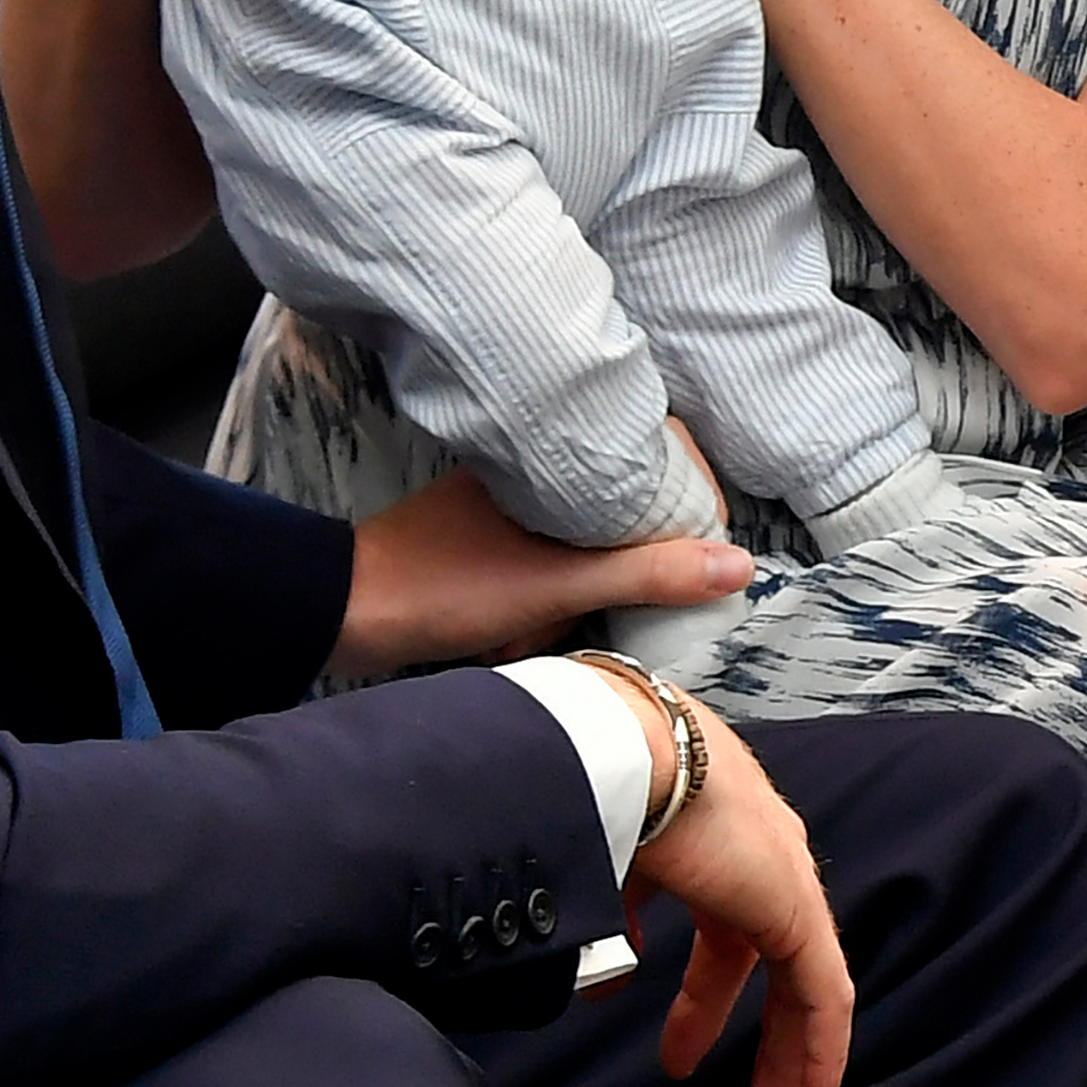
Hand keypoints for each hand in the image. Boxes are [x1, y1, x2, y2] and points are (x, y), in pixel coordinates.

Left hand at [336, 468, 752, 678]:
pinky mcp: (493, 539)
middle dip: (621, 569)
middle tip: (607, 608)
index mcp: (558, 453)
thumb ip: (649, 571)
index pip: (658, 450)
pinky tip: (516, 637)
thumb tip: (738, 565)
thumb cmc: (448, 584)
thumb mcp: (559, 583)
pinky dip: (544, 604)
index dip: (689, 502)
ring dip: (574, 597)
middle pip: (626, 508)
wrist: (348, 611)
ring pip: (587, 544)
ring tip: (540, 629)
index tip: (698, 556)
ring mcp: (516, 504)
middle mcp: (541, 468)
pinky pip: (549, 566)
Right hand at [607, 689, 854, 1086]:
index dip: (705, 992)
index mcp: (705, 844)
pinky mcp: (795, 906)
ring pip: (800, 981)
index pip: (722, 930)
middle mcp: (754, 856)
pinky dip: (823, 1046)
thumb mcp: (599, 863)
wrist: (621, 745)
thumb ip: (608, 921)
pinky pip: (824, 991)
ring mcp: (780, 877)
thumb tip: (605, 980)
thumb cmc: (593, 790)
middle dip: (735, 1023)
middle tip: (722, 1082)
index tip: (684, 1045)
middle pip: (756, 957)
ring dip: (785, 1049)